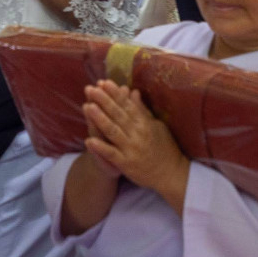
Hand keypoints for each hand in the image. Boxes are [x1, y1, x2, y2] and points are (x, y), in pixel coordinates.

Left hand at [81, 80, 188, 202]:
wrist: (170, 174)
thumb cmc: (164, 148)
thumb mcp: (156, 126)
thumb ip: (142, 110)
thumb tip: (134, 91)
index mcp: (145, 123)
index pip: (127, 105)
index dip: (115, 93)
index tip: (104, 82)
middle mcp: (138, 134)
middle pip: (118, 114)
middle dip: (104, 101)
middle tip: (91, 89)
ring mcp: (131, 149)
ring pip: (113, 131)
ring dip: (100, 119)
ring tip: (88, 107)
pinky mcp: (126, 164)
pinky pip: (111, 154)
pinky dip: (100, 147)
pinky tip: (89, 140)